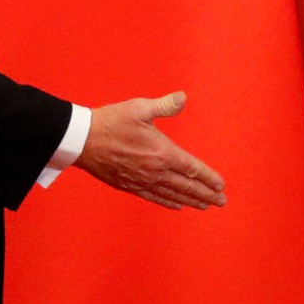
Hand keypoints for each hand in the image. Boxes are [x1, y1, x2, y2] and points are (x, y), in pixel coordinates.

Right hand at [74, 92, 225, 210]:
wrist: (82, 139)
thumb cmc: (112, 121)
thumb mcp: (139, 108)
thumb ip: (165, 105)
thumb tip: (183, 97)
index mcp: (161, 152)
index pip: (192, 168)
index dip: (208, 177)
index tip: (221, 185)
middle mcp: (155, 170)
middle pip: (186, 186)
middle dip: (206, 194)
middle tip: (221, 201)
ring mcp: (142, 180)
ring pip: (172, 194)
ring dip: (191, 200)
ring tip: (205, 206)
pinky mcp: (129, 185)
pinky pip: (154, 197)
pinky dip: (168, 202)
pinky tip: (177, 205)